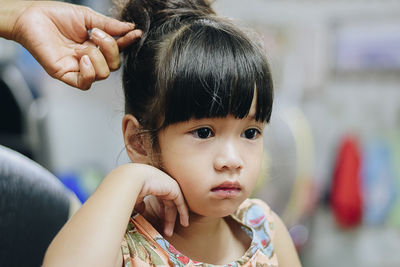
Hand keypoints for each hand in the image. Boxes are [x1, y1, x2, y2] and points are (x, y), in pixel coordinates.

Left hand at [10, 1, 141, 89]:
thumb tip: (129, 28)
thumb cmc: (56, 15)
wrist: (32, 17)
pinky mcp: (66, 74)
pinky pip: (86, 83)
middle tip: (95, 34)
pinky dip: (89, 72)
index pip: (117, 49)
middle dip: (110, 49)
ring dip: (96, 58)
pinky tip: (81, 58)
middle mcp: (90, 58)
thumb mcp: (87, 17)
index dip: (127, 43)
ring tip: (81, 46)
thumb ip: (108, 25)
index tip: (136, 34)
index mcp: (96, 45)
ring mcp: (79, 68)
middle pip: (114, 65)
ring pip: (103, 74)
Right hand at [135, 165, 188, 236]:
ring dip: (172, 219)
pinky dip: (183, 213)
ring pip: (174, 205)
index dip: (160, 212)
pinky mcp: (175, 189)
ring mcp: (169, 185)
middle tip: (164, 231)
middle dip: (166, 219)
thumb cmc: (130, 186)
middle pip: (167, 204)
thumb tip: (142, 210)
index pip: (160, 199)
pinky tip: (184, 223)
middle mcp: (162, 184)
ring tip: (169, 233)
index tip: (158, 223)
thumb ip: (139, 204)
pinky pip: (181, 203)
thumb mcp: (135, 198)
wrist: (133, 178)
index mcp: (154, 184)